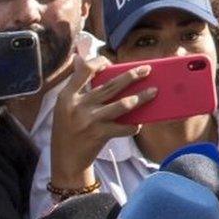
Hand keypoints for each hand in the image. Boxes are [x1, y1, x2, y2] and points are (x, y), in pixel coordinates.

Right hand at [49, 55, 155, 188]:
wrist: (65, 160)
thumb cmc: (68, 130)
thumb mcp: (64, 106)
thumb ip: (75, 85)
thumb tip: (79, 58)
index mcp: (67, 96)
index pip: (84, 71)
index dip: (98, 62)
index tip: (110, 61)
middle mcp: (78, 106)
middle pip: (110, 85)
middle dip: (132, 75)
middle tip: (148, 69)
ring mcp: (90, 120)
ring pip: (122, 104)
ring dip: (141, 97)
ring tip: (154, 91)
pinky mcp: (100, 134)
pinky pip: (124, 127)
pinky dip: (134, 125)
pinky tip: (140, 123)